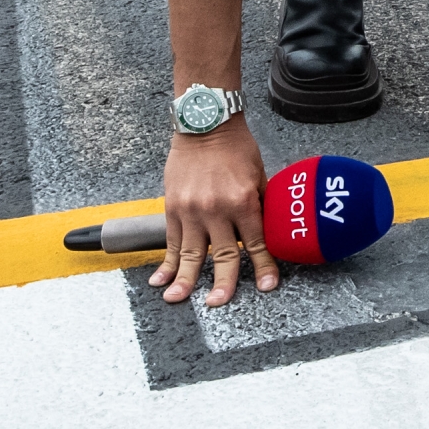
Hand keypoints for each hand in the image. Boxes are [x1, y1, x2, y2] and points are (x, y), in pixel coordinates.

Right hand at [156, 121, 279, 304]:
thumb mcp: (258, 175)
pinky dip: (166, 263)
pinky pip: (171, 241)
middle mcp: (217, 208)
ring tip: (179, 300)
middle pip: (222, 254)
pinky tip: (160, 280)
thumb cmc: (236, 148)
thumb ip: (260, 206)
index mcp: (243, 200)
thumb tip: (268, 235)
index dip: (263, 267)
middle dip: (223, 282)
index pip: (255, 242)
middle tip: (220, 303)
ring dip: (185, 280)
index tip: (267, 287)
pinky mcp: (173, 207)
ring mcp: (192, 210)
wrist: (205, 125)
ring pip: (191, 253)